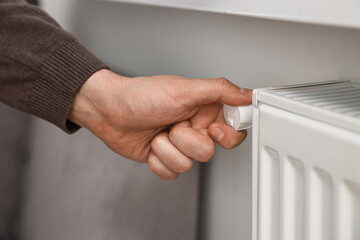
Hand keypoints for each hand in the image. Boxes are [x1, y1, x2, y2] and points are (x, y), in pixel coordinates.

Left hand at [68, 69, 251, 179]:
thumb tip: (246, 94)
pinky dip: (158, 160)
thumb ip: (219, 90)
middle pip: (209, 151)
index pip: (233, 129)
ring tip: (158, 132)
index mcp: (204, 109)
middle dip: (187, 140)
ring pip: (188, 164)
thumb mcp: (183, 89)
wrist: (110, 111)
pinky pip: (172, 172)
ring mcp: (179, 145)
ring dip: (167, 148)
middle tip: (174, 125)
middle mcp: (194, 128)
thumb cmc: (141, 96)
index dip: (226, 135)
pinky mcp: (165, 158)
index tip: (213, 130)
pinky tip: (151, 145)